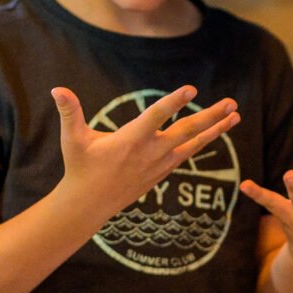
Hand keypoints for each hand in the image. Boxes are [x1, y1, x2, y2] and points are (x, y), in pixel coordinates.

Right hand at [50, 85, 240, 215]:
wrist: (90, 203)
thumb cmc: (80, 167)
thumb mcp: (72, 139)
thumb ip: (69, 112)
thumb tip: (56, 88)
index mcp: (131, 140)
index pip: (156, 116)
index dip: (173, 102)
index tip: (191, 90)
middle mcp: (151, 152)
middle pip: (187, 131)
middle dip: (211, 116)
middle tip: (232, 103)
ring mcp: (159, 163)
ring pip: (194, 144)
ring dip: (215, 129)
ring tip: (235, 116)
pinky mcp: (162, 171)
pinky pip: (188, 154)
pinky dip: (203, 142)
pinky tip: (215, 132)